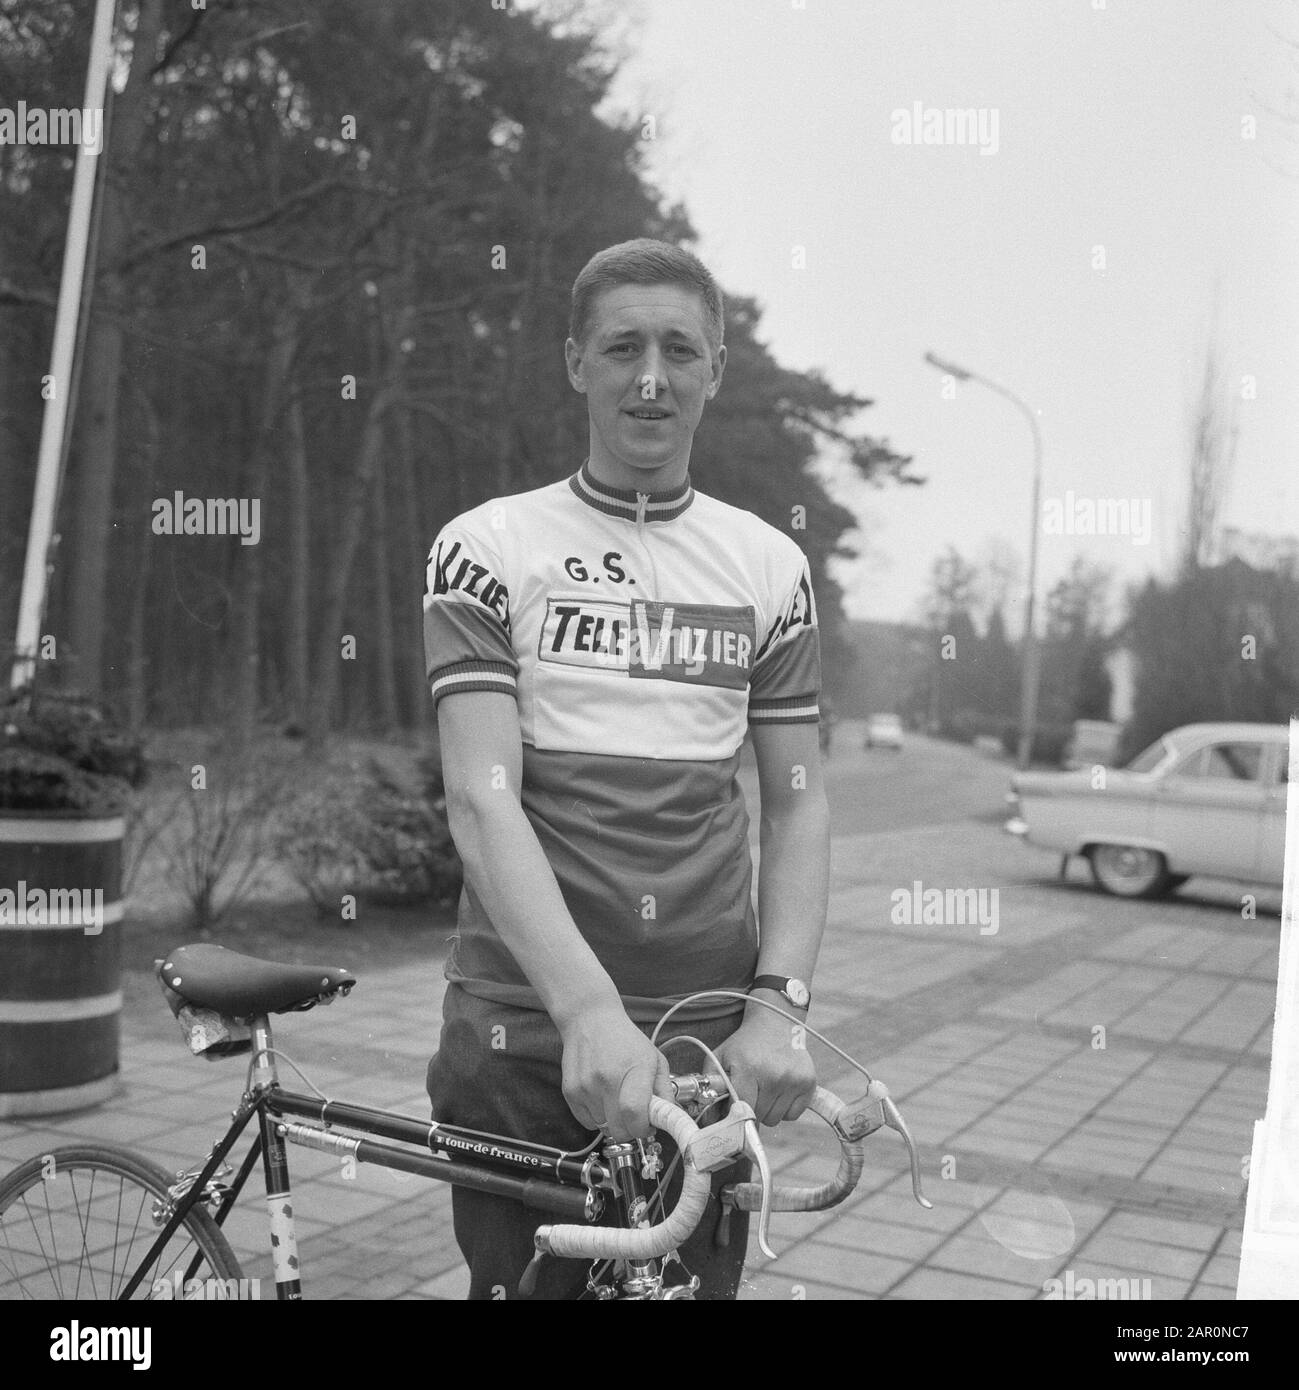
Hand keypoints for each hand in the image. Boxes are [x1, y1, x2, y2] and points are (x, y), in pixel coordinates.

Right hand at [557, 1004, 671, 1139]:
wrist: (590, 1019)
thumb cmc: (624, 1039)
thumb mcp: (653, 1058)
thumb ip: (664, 1090)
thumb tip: (672, 1118)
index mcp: (633, 1069)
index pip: (635, 1114)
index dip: (643, 1128)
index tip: (648, 1126)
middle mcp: (607, 1079)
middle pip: (618, 1129)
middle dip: (630, 1129)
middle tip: (634, 1115)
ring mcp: (586, 1087)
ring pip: (603, 1127)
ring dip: (612, 1121)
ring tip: (615, 1098)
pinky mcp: (570, 1091)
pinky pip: (587, 1122)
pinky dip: (596, 1117)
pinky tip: (601, 1097)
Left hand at [715, 1009, 815, 1126]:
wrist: (775, 1023)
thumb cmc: (745, 1045)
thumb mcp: (720, 1057)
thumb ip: (710, 1087)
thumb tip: (709, 1120)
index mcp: (748, 1069)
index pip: (742, 1108)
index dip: (736, 1113)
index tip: (735, 1112)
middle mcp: (774, 1076)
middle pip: (759, 1116)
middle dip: (752, 1109)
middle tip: (752, 1091)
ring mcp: (794, 1080)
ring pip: (776, 1119)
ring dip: (768, 1110)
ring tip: (766, 1088)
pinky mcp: (809, 1083)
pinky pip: (793, 1115)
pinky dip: (785, 1108)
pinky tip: (781, 1089)